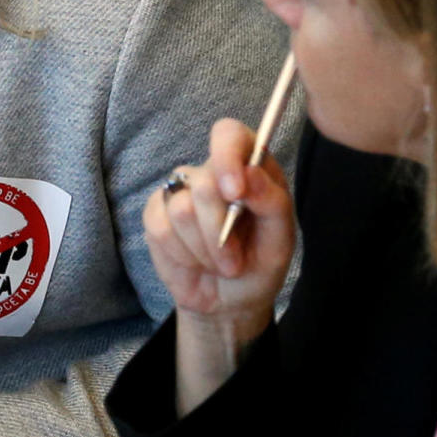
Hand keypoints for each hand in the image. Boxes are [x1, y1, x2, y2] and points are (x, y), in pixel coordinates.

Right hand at [144, 119, 294, 412]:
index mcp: (248, 166)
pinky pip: (160, 230)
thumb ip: (272, 202)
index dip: (227, 158)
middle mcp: (211, 172)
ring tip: (219, 264)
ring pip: (181, 210)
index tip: (235, 193)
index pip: (228, 134)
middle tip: (235, 260)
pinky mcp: (156, 214)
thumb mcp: (280, 241)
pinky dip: (182, 255)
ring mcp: (179, 191)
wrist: (229, 301)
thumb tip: (249, 173)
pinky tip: (194, 262)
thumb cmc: (259, 265)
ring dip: (204, 250)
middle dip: (219, 233)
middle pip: (203, 184)